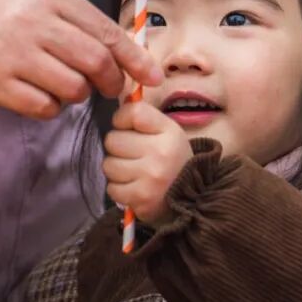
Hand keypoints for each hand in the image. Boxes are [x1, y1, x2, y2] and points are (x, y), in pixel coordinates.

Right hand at [0, 0, 161, 118]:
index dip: (136, 60)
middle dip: (113, 82)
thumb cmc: (5, 6)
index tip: (153, 77)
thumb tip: (128, 54)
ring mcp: (16, 56)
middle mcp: (36, 25)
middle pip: (96, 63)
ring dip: (80, 94)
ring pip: (74, 89)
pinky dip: (53, 107)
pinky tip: (44, 94)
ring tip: (67, 84)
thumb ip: (83, 20)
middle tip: (111, 87)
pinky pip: (44, 108)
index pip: (107, 33)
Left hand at [102, 99, 192, 226]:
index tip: (127, 128)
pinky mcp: (141, 198)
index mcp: (169, 131)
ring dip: (116, 169)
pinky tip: (133, 187)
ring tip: (133, 172)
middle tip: (132, 155)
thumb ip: (142, 117)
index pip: (132, 112)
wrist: (192, 197)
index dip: (122, 119)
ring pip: (108, 165)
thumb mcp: (166, 132)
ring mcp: (151, 177)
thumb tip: (119, 103)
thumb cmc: (172, 159)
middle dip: (118, 148)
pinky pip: (111, 188)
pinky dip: (119, 189)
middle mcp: (161, 152)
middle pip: (112, 140)